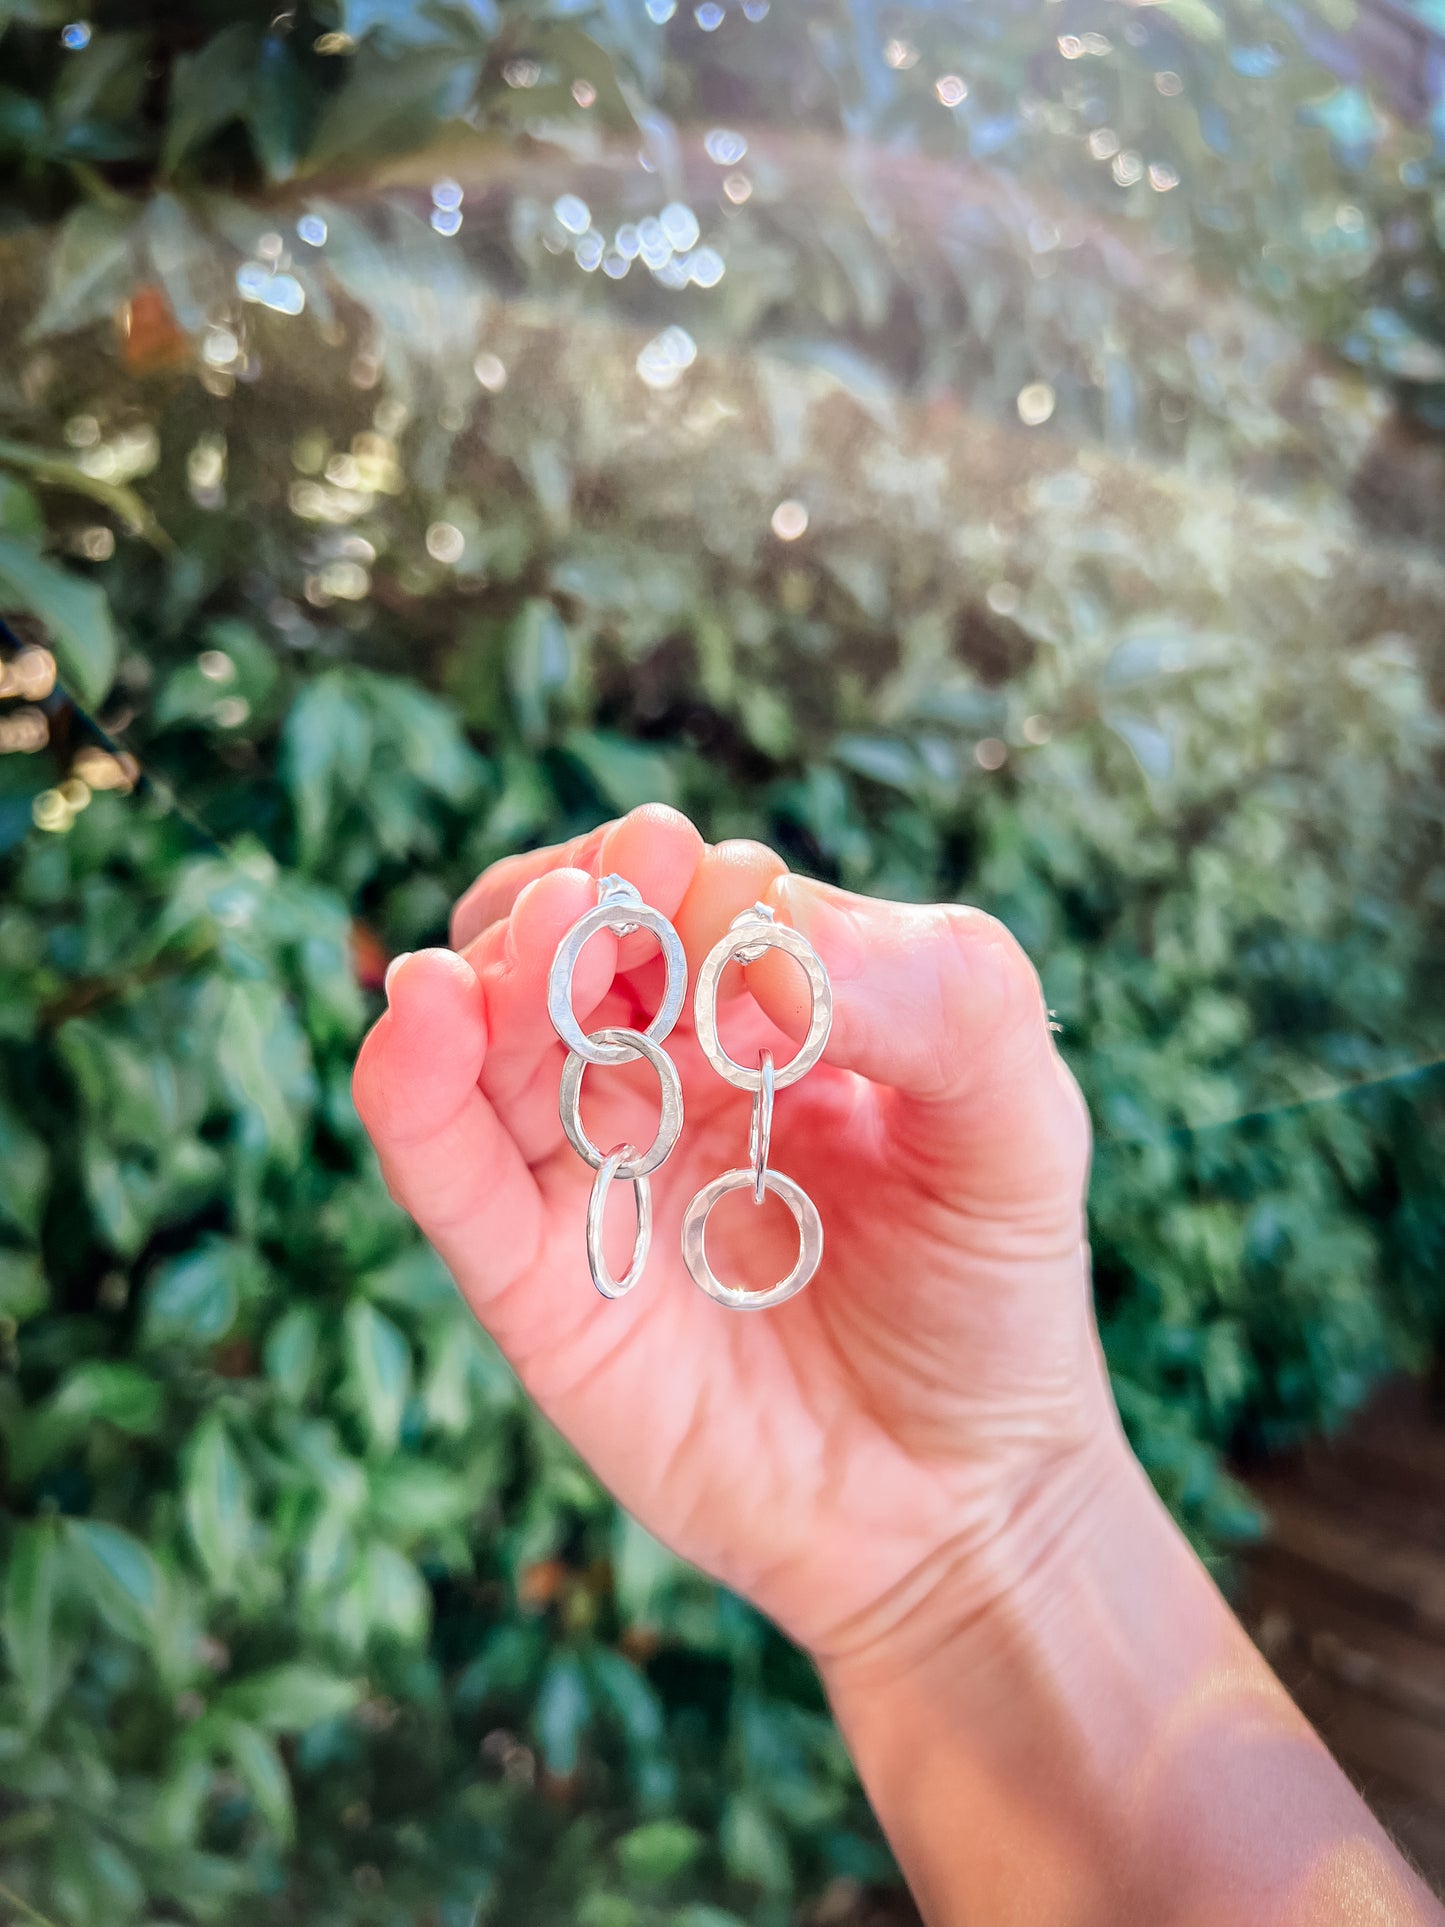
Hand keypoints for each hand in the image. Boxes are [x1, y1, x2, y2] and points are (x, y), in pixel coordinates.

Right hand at [353, 805, 1116, 1670]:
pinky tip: (425, 1012)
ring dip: (498, 964)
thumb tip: (760, 945)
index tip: (733, 912)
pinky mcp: (530, 1277)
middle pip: (567, 938)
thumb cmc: (991, 1292)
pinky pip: (446, 1168)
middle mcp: (658, 1069)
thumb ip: (936, 997)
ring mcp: (586, 1169)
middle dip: (582, 897)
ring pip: (489, 1032)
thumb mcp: (1018, 1120)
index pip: (692, 894)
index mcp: (765, 1008)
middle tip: (618, 897)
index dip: (696, 885)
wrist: (960, 1506)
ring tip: (551, 934)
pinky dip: (413, 1085)